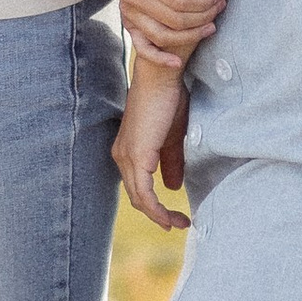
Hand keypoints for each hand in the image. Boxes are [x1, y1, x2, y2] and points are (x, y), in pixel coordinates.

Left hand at [112, 66, 190, 230]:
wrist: (162, 77)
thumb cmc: (168, 100)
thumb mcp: (172, 137)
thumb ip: (171, 162)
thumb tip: (172, 186)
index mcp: (128, 150)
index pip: (137, 186)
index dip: (154, 204)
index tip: (174, 216)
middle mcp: (122, 155)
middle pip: (136, 197)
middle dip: (158, 214)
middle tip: (180, 223)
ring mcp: (127, 156)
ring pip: (139, 198)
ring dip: (159, 215)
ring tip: (179, 223)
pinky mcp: (137, 156)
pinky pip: (145, 193)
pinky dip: (157, 209)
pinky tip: (169, 217)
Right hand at [117, 0, 224, 67]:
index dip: (203, 2)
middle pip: (175, 19)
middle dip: (203, 16)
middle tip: (221, 7)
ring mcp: (130, 13)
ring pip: (163, 36)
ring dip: (191, 35)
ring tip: (211, 26)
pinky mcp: (130, 23)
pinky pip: (142, 46)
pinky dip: (159, 57)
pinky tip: (176, 62)